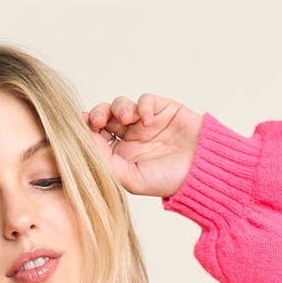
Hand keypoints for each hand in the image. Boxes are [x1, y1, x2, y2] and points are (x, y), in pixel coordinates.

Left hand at [82, 94, 203, 199]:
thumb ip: (107, 163)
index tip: (79, 129)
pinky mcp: (162, 109)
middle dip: (97, 115)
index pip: (96, 138)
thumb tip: (85, 144)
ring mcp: (145, 123)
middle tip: (97, 121)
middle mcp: (130, 138)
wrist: (202, 171)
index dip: (86, 131)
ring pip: (121, 106)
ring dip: (118, 108)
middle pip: (104, 118)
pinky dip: (143, 106)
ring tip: (127, 118)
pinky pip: (145, 100)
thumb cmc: (169, 181)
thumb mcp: (132, 180)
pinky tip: (148, 120)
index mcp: (120, 156)